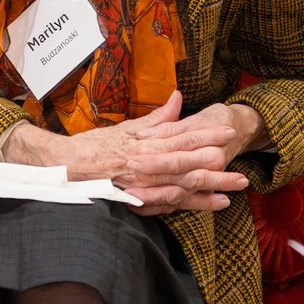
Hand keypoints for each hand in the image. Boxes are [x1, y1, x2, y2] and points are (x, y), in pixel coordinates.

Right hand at [0, 94, 256, 215]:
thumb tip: (179, 99)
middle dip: (215, 165)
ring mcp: (141, 179)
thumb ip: (156, 118)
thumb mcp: (126, 127)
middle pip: (186, 161)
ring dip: (208, 186)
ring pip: (180, 183)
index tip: (228, 132)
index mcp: (144, 140)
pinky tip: (209, 204)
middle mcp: (145, 158)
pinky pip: (166, 202)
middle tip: (241, 167)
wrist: (62, 165)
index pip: (180, 135)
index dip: (206, 134)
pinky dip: (188, 203)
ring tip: (234, 188)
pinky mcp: (134, 196)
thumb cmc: (94, 146)